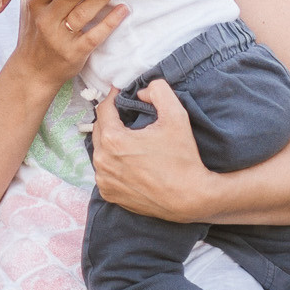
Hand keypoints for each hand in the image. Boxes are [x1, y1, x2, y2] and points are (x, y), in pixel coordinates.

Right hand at [9, 0, 126, 88]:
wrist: (32, 71)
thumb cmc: (33, 31)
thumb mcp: (27, 4)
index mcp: (34, 3)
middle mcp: (45, 19)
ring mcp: (59, 37)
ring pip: (84, 12)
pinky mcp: (74, 52)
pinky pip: (95, 35)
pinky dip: (111, 21)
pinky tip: (123, 10)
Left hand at [91, 79, 209, 222]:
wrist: (190, 198)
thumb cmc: (183, 158)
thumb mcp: (176, 116)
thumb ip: (158, 91)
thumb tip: (141, 91)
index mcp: (112, 139)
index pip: (103, 109)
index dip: (113, 98)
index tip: (121, 93)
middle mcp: (102, 161)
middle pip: (99, 130)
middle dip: (111, 120)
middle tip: (127, 115)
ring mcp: (104, 180)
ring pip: (100, 151)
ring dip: (110, 142)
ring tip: (129, 139)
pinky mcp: (109, 194)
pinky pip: (104, 171)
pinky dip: (113, 163)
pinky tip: (129, 161)